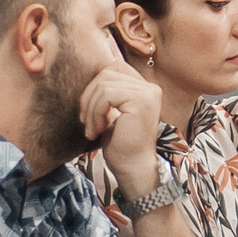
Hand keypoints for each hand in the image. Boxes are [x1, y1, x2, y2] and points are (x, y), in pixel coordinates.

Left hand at [81, 61, 164, 197]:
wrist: (133, 168)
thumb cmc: (121, 145)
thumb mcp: (112, 112)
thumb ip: (108, 92)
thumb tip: (93, 72)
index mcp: (146, 89)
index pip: (113, 68)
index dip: (94, 87)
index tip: (89, 112)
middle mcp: (150, 88)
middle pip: (106, 73)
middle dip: (89, 96)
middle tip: (86, 121)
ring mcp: (148, 93)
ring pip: (103, 84)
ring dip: (90, 108)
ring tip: (92, 129)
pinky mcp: (141, 101)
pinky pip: (106, 95)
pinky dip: (95, 113)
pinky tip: (96, 130)